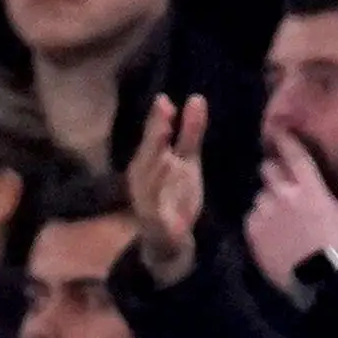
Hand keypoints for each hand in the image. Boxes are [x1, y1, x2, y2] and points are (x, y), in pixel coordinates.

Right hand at [126, 97, 209, 285]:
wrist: (171, 240)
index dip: (156, 120)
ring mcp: (144, 199)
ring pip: (147, 177)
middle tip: (164, 111)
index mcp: (148, 161)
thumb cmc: (176, 195)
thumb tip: (196, 98)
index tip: (164, 100)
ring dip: (154, 158)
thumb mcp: (188, 161)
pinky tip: (165, 174)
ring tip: (164, 138)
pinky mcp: (151, 220)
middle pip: (147, 153)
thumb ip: (190, 132)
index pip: (152, 138)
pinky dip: (155, 192)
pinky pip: (152, 206)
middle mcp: (142, 178)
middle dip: (154, 134)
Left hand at [243, 135, 337, 292]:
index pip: (294, 155)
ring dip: (268, 199)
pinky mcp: (252, 231)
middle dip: (273, 170)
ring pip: (260, 194)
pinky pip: (252, 216)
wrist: (317, 281)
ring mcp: (265, 213)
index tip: (278, 129)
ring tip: (280, 215)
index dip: (285, 139)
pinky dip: (260, 219)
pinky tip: (273, 231)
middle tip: (281, 181)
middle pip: (269, 169)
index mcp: (310, 189)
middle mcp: (283, 195)